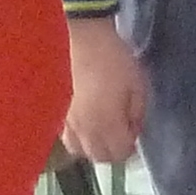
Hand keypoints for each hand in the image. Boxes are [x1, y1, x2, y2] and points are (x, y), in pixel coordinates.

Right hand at [63, 18, 147, 166]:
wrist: (82, 37)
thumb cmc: (114, 59)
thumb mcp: (138, 85)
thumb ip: (138, 113)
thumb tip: (132, 129)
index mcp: (106, 124)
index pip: (119, 154)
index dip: (130, 146)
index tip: (134, 130)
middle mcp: (84, 130)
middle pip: (98, 157)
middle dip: (112, 150)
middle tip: (120, 131)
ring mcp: (66, 122)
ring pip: (79, 150)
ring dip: (93, 146)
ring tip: (102, 129)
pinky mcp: (56, 112)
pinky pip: (66, 136)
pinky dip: (78, 136)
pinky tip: (85, 121)